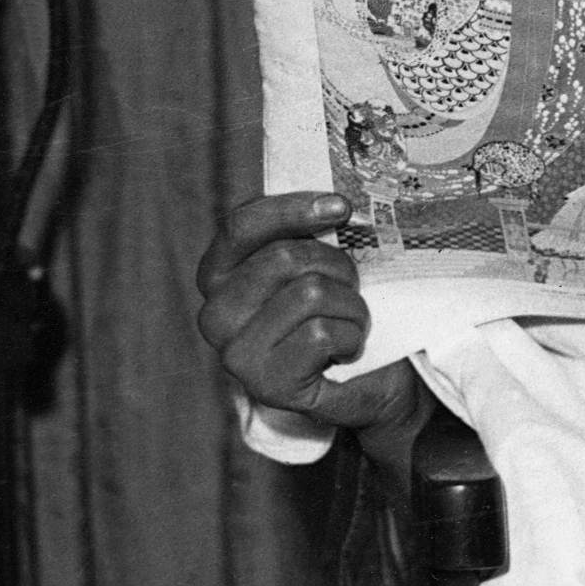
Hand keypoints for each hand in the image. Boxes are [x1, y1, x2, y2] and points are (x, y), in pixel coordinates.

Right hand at [194, 191, 429, 468]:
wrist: (369, 380)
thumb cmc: (337, 311)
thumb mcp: (315, 261)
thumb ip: (306, 231)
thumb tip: (335, 200)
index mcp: (217, 275)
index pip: (241, 225)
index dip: (292, 209)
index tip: (342, 207)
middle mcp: (215, 315)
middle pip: (284, 257)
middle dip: (336, 265)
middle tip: (351, 285)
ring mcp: (236, 355)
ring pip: (310, 293)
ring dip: (351, 305)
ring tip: (350, 321)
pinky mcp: (266, 385)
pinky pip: (322, 334)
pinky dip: (352, 337)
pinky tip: (346, 351)